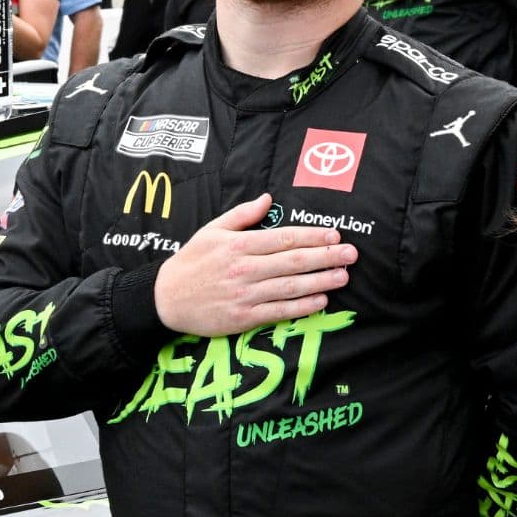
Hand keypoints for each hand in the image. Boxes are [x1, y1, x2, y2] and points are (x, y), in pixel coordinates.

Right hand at [154, 193, 357, 337]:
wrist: (165, 298)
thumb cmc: (191, 262)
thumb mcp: (212, 230)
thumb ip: (242, 215)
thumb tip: (268, 198)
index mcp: (238, 245)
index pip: (284, 238)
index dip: (312, 236)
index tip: (334, 234)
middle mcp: (244, 269)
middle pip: (293, 262)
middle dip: (326, 256)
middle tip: (351, 254)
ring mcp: (244, 295)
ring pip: (290, 287)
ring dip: (320, 281)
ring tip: (343, 276)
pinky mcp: (243, 318)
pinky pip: (278, 311)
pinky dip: (302, 307)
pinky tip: (321, 300)